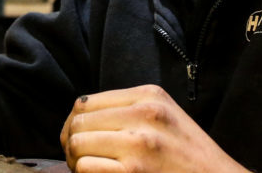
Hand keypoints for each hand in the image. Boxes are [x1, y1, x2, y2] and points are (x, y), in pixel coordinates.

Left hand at [60, 85, 247, 172]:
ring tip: (87, 169)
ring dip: (76, 161)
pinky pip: (87, 167)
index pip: (86, 103)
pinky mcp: (134, 172)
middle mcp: (144, 114)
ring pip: (78, 144)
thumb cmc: (190, 157)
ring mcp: (139, 143)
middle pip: (78, 123)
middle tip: (78, 160)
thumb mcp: (166, 117)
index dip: (73, 124)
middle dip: (71, 144)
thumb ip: (129, 109)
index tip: (76, 139)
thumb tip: (81, 117)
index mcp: (149, 96)